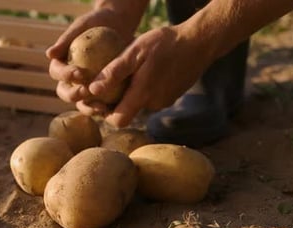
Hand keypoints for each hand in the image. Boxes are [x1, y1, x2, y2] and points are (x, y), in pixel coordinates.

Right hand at [46, 7, 139, 114]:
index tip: (80, 73)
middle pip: (64, 93)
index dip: (66, 75)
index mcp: (60, 65)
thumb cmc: (96, 22)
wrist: (117, 26)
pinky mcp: (100, 92)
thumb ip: (65, 40)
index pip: (57, 73)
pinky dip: (104, 107)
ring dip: (88, 107)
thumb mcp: (82, 25)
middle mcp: (69, 80)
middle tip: (86, 91)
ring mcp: (84, 88)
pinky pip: (100, 103)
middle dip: (73, 95)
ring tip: (100, 107)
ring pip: (80, 103)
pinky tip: (113, 107)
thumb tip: (49, 55)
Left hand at [89, 24, 214, 126]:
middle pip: (127, 112)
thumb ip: (115, 72)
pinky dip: (144, 89)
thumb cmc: (165, 44)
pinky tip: (144, 73)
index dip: (106, 114)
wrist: (200, 42)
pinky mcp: (171, 97)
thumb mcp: (136, 51)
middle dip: (116, 102)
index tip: (100, 100)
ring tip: (127, 75)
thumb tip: (93, 89)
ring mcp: (164, 102)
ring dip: (131, 93)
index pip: (118, 121)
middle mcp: (153, 104)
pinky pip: (151, 98)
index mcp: (142, 95)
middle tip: (109, 83)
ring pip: (139, 104)